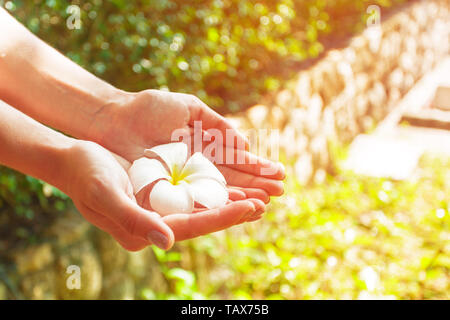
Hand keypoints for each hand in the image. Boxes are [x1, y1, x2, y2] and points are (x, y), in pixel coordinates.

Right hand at [62, 140, 263, 250]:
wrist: (73, 161)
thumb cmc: (85, 177)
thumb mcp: (105, 196)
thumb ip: (134, 220)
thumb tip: (166, 242)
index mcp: (143, 231)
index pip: (192, 226)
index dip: (223, 216)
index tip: (251, 206)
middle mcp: (155, 224)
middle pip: (203, 220)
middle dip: (235, 211)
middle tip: (266, 201)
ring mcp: (158, 210)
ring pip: (202, 207)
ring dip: (229, 200)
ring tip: (258, 195)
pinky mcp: (160, 195)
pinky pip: (193, 194)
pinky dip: (214, 190)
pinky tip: (231, 183)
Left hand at [89, 90, 284, 201]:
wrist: (114, 118)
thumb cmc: (149, 109)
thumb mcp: (189, 108)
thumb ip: (217, 124)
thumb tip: (244, 144)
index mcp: (204, 146)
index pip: (236, 160)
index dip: (257, 167)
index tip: (279, 174)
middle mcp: (197, 167)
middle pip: (231, 179)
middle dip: (256, 185)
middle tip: (281, 192)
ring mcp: (183, 180)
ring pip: (217, 192)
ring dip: (242, 197)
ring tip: (264, 203)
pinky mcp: (166, 190)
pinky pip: (195, 198)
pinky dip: (215, 203)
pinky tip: (235, 207)